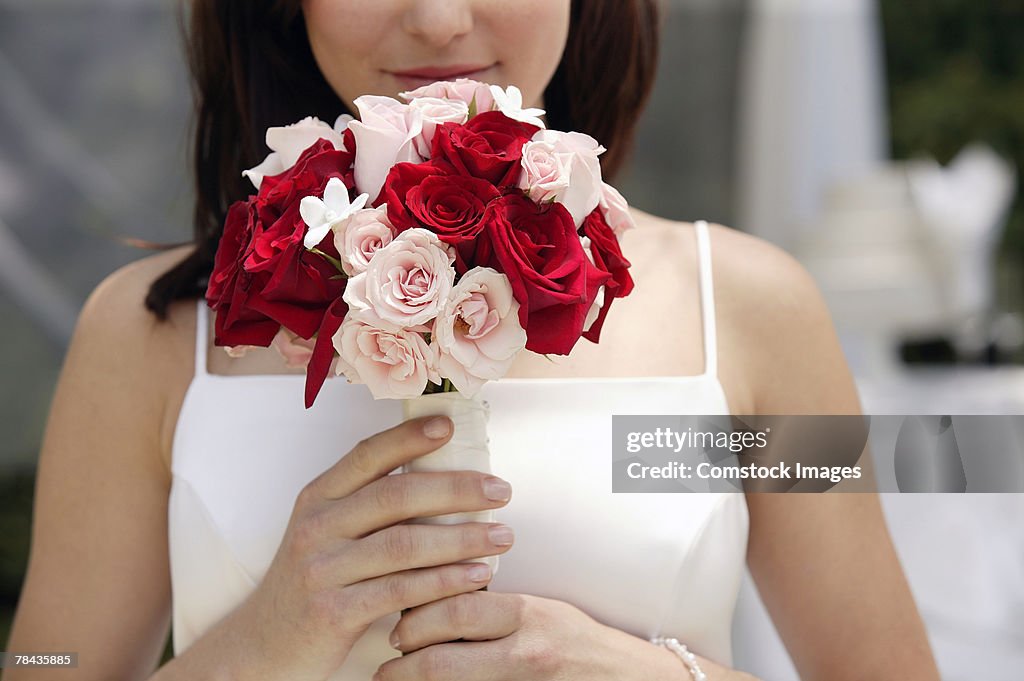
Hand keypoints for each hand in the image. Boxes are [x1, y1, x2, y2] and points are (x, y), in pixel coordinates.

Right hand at [229, 415, 514, 680]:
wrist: (263, 645)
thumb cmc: (312, 582)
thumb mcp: (326, 532)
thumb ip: (368, 505)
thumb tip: (440, 477)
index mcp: (318, 497)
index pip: (367, 455)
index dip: (408, 437)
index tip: (450, 427)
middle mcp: (318, 526)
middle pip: (396, 495)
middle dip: (456, 489)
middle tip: (502, 490)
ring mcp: (323, 569)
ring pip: (405, 544)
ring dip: (462, 538)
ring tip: (502, 536)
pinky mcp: (333, 612)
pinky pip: (401, 590)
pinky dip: (445, 582)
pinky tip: (476, 576)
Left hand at [377, 592, 759, 680]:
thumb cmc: (580, 643)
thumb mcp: (542, 611)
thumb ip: (494, 606)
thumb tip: (435, 599)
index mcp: (528, 615)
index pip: (456, 607)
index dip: (417, 616)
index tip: (399, 625)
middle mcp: (526, 652)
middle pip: (440, 656)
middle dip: (403, 661)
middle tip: (388, 660)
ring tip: (396, 680)